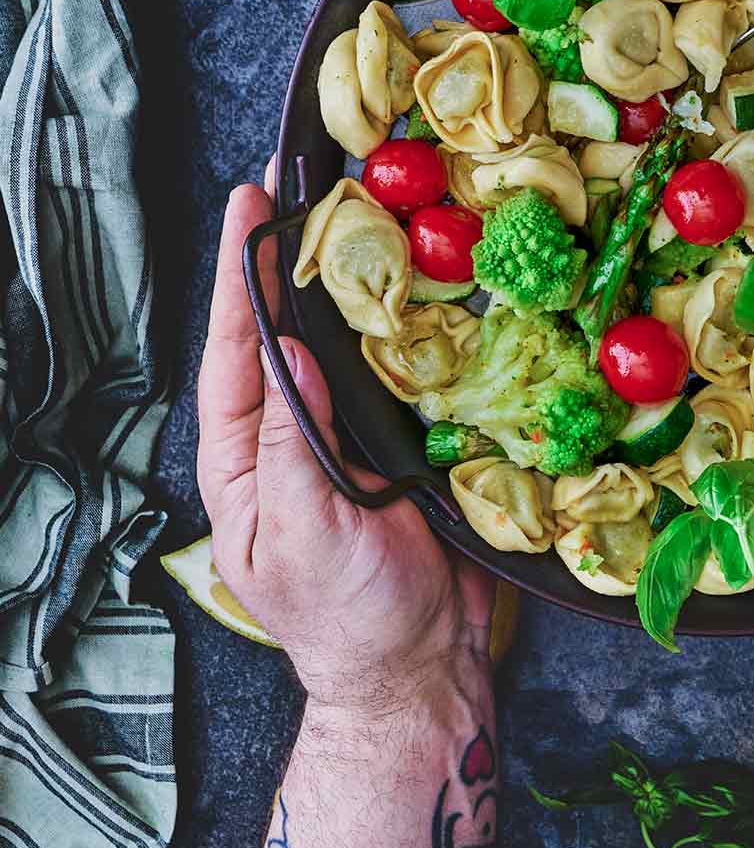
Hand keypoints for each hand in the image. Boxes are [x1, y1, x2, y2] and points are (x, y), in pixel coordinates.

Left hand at [196, 169, 494, 719]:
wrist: (422, 668)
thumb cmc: (347, 618)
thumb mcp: (304, 530)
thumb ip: (294, 441)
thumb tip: (286, 348)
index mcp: (243, 457)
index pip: (233, 349)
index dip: (239, 274)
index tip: (249, 203)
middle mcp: (290, 435)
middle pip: (286, 333)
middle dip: (293, 258)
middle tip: (308, 179)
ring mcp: (347, 438)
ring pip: (346, 345)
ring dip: (355, 282)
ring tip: (365, 210)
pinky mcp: (403, 444)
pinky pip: (403, 373)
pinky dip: (412, 326)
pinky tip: (426, 282)